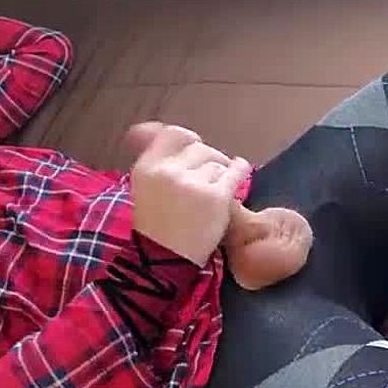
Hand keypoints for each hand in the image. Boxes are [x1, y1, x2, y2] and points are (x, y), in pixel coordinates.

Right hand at [126, 122, 251, 265]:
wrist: (165, 259)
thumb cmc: (157, 225)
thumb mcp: (146, 187)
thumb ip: (157, 159)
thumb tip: (151, 127)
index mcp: (146, 167)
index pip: (173, 134)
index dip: (187, 140)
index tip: (194, 148)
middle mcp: (169, 171)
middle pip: (199, 148)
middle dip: (208, 159)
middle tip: (209, 174)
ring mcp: (193, 183)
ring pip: (217, 162)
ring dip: (221, 171)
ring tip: (217, 185)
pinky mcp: (216, 197)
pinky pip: (235, 172)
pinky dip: (240, 169)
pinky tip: (241, 168)